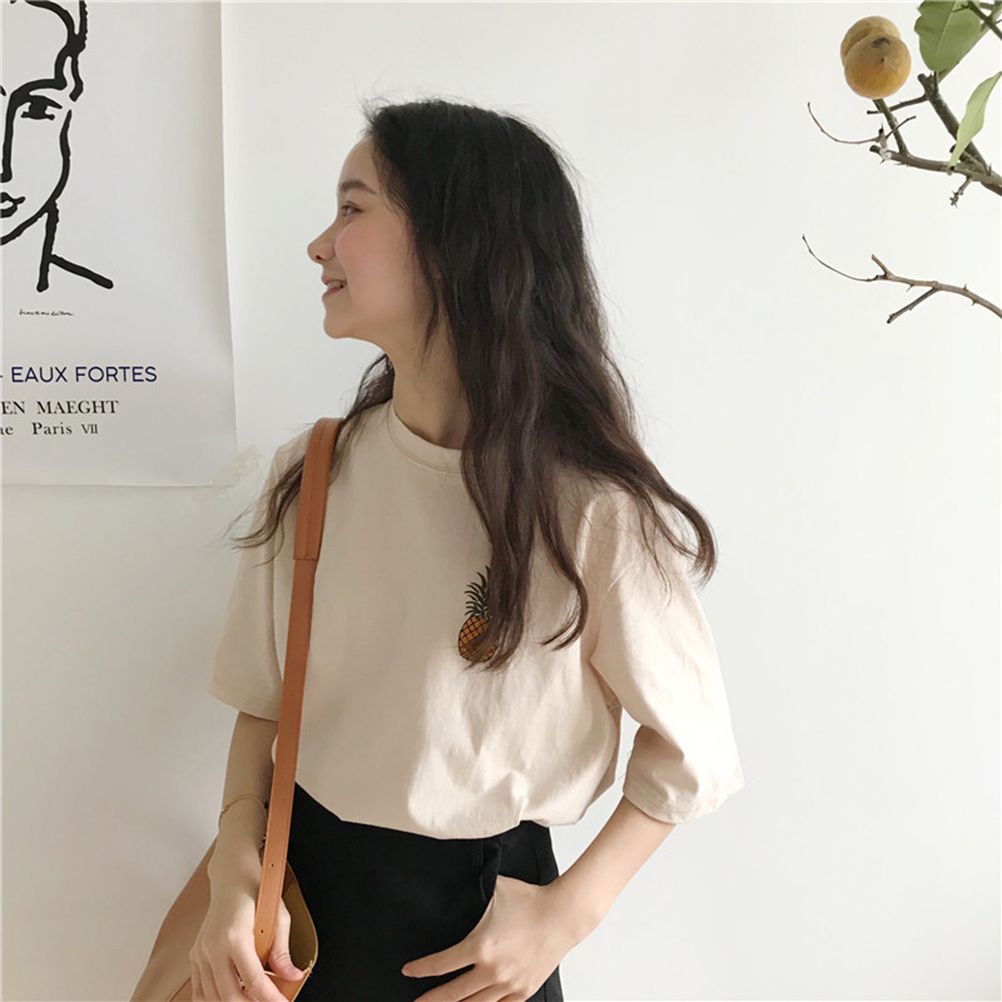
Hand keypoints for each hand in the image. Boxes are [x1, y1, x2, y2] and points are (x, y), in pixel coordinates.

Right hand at [190, 889, 305, 1001]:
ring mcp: (200, 953)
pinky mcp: (195, 956)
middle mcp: (213, 947)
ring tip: (254, 1001)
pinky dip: (214, 1001)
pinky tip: (233, 998)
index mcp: (235, 935)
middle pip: (230, 995)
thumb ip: (282, 950)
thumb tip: (293, 976)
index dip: (270, 998)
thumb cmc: (256, 890)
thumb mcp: (278, 916)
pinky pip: (199, 991)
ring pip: (212, 998)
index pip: (253, 980)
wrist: (231, 875)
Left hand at [401, 874, 592, 1001]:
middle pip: (452, 994)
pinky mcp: (523, 991)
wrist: (563, 914)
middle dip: (430, 1001)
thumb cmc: (530, 899)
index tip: (408, 971)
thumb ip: (473, 888)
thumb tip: (454, 878)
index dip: (421, 970)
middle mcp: (492, 970)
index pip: (441, 964)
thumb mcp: (495, 888)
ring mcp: (508, 985)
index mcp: (480, 946)